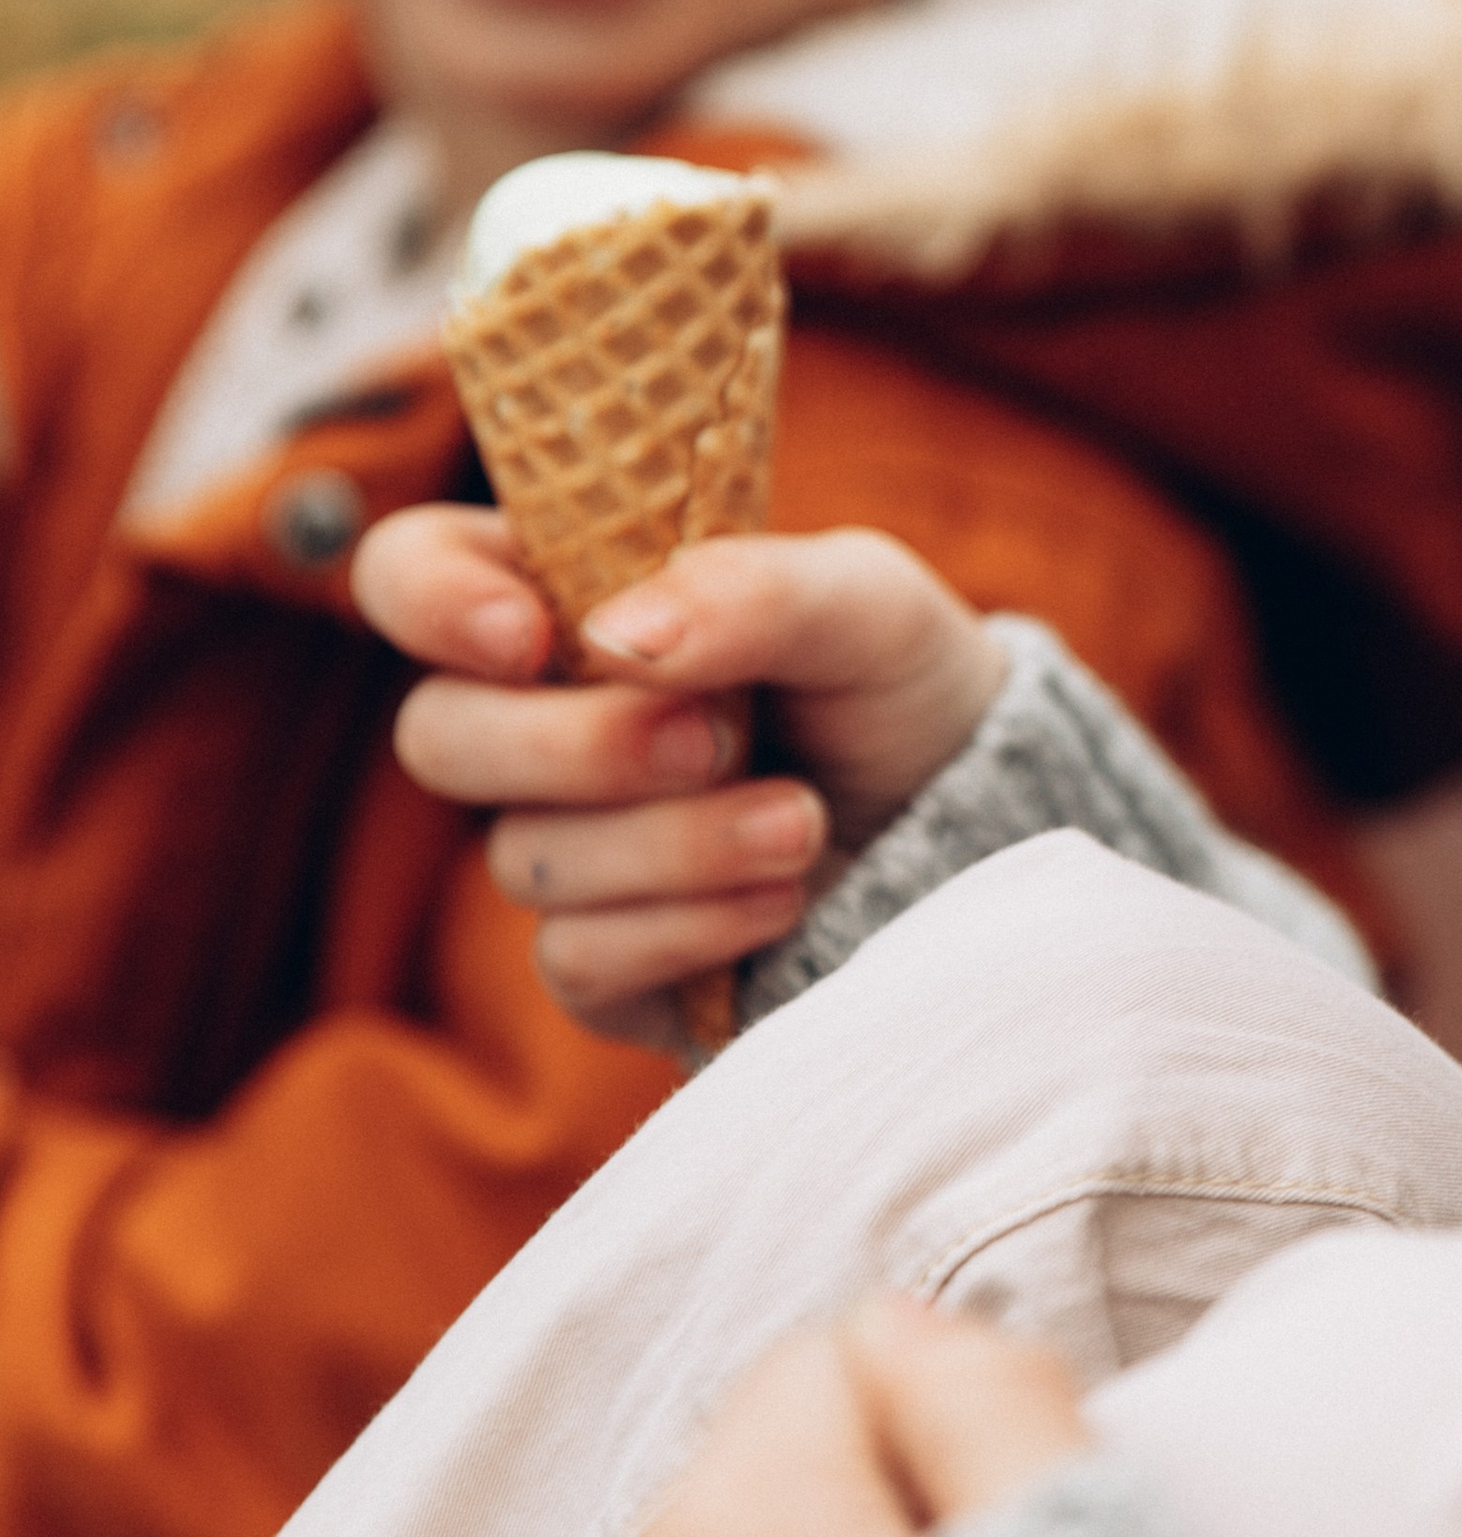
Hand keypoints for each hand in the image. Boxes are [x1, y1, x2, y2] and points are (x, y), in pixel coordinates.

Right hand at [351, 507, 1009, 1049]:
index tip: (530, 635)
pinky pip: (578, 959)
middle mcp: (540, 722)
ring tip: (802, 822)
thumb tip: (615, 637)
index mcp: (567, 597)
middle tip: (720, 737)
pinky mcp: (608, 962)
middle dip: (579, 746)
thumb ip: (751, 589)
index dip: (433, 600)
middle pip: (436, 738)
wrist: (974, 830)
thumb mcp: (865, 603)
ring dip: (677, 843)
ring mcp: (566, 847)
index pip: (413, 574)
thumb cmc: (899, 687)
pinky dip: (691, 927)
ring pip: (524, 858)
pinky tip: (784, 899)